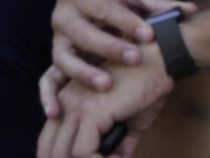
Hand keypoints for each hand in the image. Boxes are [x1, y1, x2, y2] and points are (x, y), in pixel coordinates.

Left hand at [37, 42, 172, 157]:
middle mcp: (66, 101)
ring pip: (62, 154)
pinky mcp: (90, 111)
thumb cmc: (147, 86)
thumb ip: (120, 143)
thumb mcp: (132, 121)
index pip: (49, 139)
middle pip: (49, 149)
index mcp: (70, 101)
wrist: (159, 60)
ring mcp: (76, 106)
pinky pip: (82, 153)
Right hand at [49, 0, 194, 91]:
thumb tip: (187, 10)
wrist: (96, 0)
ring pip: (63, 58)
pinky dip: (48, 96)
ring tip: (108, 85)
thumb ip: (159, 1)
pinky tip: (57, 111)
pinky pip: (48, 80)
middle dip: (109, 47)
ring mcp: (56, 39)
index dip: (126, 21)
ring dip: (84, 73)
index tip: (150, 35)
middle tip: (135, 58)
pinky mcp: (56, 60)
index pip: (102, 7)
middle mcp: (61, 14)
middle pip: (82, 33)